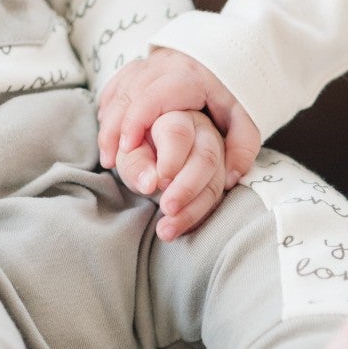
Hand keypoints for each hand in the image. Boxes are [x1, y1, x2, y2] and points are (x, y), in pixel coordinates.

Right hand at [96, 47, 261, 188]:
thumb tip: (230, 178)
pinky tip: (107, 129)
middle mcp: (164, 66)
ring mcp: (150, 63)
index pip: (153, 96)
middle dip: (114, 128)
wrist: (231, 53)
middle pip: (128, 94)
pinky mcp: (142, 65)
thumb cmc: (236, 90)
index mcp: (189, 77)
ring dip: (108, 121)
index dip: (136, 122)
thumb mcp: (248, 115)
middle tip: (111, 160)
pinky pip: (117, 83)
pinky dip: (109, 106)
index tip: (128, 148)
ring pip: (119, 88)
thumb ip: (242, 146)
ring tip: (107, 154)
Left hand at [116, 110, 228, 240]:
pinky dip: (197, 217)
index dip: (171, 159)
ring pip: (215, 181)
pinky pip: (216, 199)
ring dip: (192, 209)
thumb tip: (150, 183)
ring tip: (166, 230)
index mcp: (175, 118)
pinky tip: (178, 229)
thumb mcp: (127, 153)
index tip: (158, 181)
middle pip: (205, 157)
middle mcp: (202, 133)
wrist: (151, 159)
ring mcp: (216, 156)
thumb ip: (135, 162)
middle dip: (187, 187)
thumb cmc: (138, 151)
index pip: (178, 134)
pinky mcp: (220, 178)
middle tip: (167, 208)